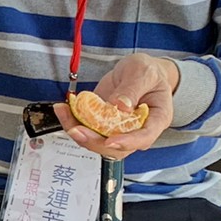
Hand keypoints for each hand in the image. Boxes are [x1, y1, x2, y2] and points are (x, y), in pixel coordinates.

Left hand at [53, 53, 179, 158]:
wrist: (138, 72)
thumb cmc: (149, 73)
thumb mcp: (144, 72)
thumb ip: (133, 88)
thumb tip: (120, 105)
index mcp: (156, 119)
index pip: (144, 138)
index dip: (127, 142)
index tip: (111, 140)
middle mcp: (136, 130)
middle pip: (116, 148)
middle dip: (94, 142)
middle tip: (76, 129)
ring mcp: (118, 130)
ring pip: (97, 142)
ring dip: (78, 132)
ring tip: (64, 112)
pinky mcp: (102, 125)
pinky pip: (86, 130)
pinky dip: (72, 121)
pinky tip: (64, 108)